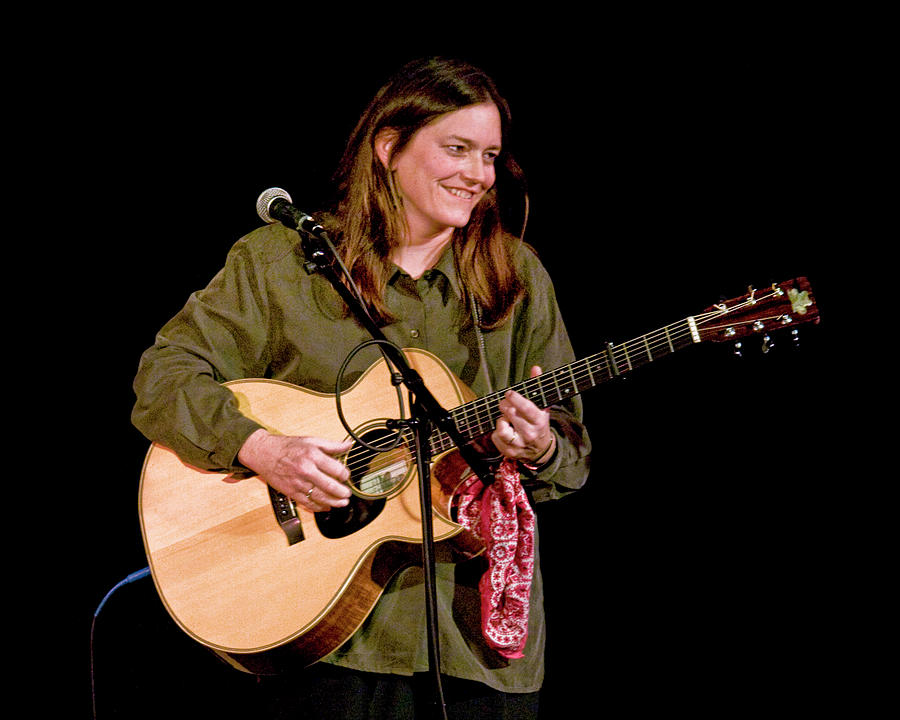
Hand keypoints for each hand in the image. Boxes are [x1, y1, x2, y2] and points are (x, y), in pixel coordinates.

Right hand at [237, 429, 352, 510]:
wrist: (264, 453)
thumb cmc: (287, 447)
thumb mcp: (311, 440)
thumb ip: (331, 445)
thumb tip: (348, 445)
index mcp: (313, 456)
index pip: (336, 469)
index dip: (345, 475)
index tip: (347, 476)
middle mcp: (306, 470)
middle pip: (330, 486)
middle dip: (342, 492)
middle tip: (347, 494)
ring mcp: (298, 483)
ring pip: (320, 497)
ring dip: (334, 502)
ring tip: (342, 503)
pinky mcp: (291, 492)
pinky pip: (307, 503)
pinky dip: (318, 507)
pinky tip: (326, 507)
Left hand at [491, 365, 555, 464]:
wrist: (541, 450)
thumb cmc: (538, 423)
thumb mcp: (542, 406)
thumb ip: (537, 386)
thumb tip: (535, 368)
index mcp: (539, 421)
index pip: (526, 408)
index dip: (516, 399)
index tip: (509, 393)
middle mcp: (529, 434)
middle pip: (511, 415)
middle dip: (505, 406)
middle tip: (505, 403)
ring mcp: (519, 445)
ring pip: (501, 429)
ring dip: (501, 420)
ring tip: (505, 418)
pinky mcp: (509, 452)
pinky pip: (495, 437)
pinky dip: (496, 431)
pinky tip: (505, 429)